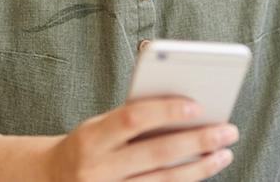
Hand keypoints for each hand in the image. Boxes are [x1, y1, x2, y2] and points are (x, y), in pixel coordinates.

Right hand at [44, 98, 238, 181]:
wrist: (51, 178)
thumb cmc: (88, 144)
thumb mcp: (100, 125)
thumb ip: (134, 119)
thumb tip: (186, 111)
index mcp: (91, 137)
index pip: (133, 118)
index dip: (166, 110)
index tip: (198, 106)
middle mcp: (97, 168)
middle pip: (156, 152)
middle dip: (197, 141)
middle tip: (228, 131)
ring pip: (163, 180)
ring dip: (199, 168)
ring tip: (223, 154)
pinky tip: (201, 171)